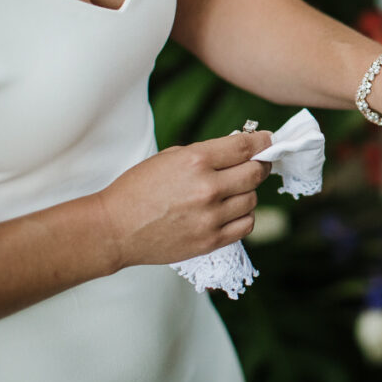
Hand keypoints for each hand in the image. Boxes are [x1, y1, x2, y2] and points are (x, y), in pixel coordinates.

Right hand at [96, 131, 272, 267]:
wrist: (114, 228)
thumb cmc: (138, 189)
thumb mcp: (170, 158)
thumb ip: (207, 153)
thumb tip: (241, 149)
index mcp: (195, 161)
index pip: (245, 147)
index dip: (262, 142)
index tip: (268, 140)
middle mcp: (207, 188)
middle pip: (256, 173)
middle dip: (261, 165)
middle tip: (260, 163)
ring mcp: (210, 217)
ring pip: (253, 199)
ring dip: (248, 192)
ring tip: (234, 190)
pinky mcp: (210, 240)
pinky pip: (246, 224)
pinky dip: (245, 215)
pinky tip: (232, 210)